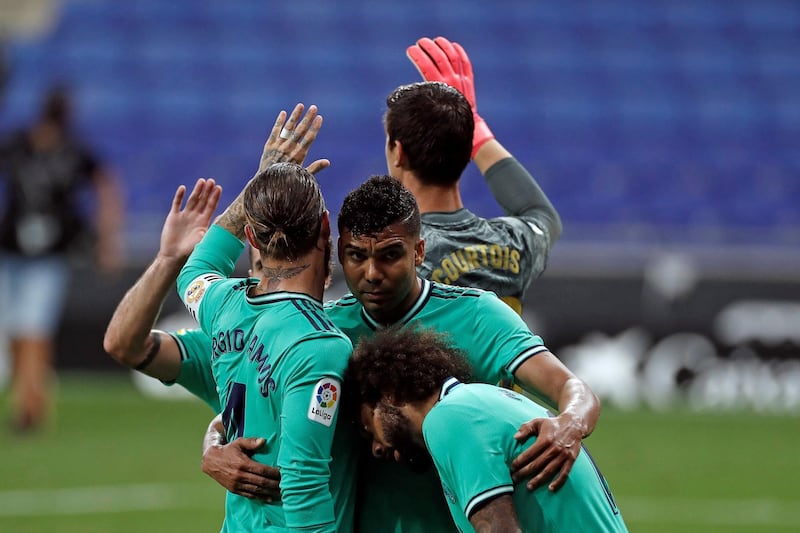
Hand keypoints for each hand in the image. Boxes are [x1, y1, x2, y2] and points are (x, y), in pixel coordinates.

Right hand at [159, 178, 221, 260]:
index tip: (219, 188)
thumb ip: (208, 232)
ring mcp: (185, 216)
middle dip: (207, 191)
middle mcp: (195, 217)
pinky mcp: (174, 216)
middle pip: (203, 201)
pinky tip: (183, 188)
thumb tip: (217, 225)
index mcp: (203, 222)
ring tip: (202, 181)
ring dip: (197, 191)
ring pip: (192, 200)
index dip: (214, 197)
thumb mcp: (201, 241)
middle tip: (211, 181)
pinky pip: (177, 204)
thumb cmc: (189, 251)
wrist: (173, 255)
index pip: (211, 207)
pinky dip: (179, 196)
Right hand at [202, 437, 281, 502]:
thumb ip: (251, 442)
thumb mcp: (238, 442)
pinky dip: (260, 497)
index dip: (274, 473)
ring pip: (257, 490)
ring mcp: (237, 484)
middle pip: (262, 482)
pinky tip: (269, 498)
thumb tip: (263, 441)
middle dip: (275, 484)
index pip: (263, 470)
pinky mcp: (234, 490)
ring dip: (270, 492)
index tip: (284, 474)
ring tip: (281, 493)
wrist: (211, 461)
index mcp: (243, 464)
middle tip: (287, 485)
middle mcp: (240, 476)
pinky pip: (249, 495)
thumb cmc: (228, 450)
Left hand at [258, 103, 329, 174]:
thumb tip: (328, 162)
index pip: (309, 138)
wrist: (267, 184)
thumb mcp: (302, 176)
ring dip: (295, 116)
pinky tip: (283, 113)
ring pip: (288, 128)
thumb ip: (315, 167)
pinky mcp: (269, 145)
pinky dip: (279, 122)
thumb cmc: (287, 180)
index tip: (320, 118)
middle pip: (300, 130)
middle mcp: (289, 149)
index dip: (315, 127)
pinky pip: (275, 131)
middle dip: (308, 118)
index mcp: (299, 156)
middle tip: (314, 107)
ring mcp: (278, 146)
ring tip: (301, 105)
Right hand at [406, 36, 493, 156]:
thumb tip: (406, 94)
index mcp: (440, 88)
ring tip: (435, 40)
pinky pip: (465, 62)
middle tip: (420, 42)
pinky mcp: (469, 81)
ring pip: (452, 56)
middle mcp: (452, 81)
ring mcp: (462, 80)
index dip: (417, 55)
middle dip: (428, 46)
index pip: (426, 66)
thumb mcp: (429, 111)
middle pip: (439, 57)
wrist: (468, 130)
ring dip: (443, 45)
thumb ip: (421, 99)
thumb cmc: (444, 124)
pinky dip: (459, 51)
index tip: (410, 49)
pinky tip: (453, 45)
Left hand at [510, 415, 582, 491]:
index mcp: (545, 439)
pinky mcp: (571, 459)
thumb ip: (525, 428)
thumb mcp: (538, 422)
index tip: (511, 467)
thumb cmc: (552, 424)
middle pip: (538, 464)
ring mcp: (563, 455)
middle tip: (515, 478)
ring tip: (528, 487)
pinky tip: (550, 488)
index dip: (520, 461)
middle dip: (525, 472)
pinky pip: (564, 473)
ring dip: (538, 480)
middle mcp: (554, 448)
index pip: (530, 453)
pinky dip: (558, 482)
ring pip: (549, 470)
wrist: (573, 424)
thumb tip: (515, 437)